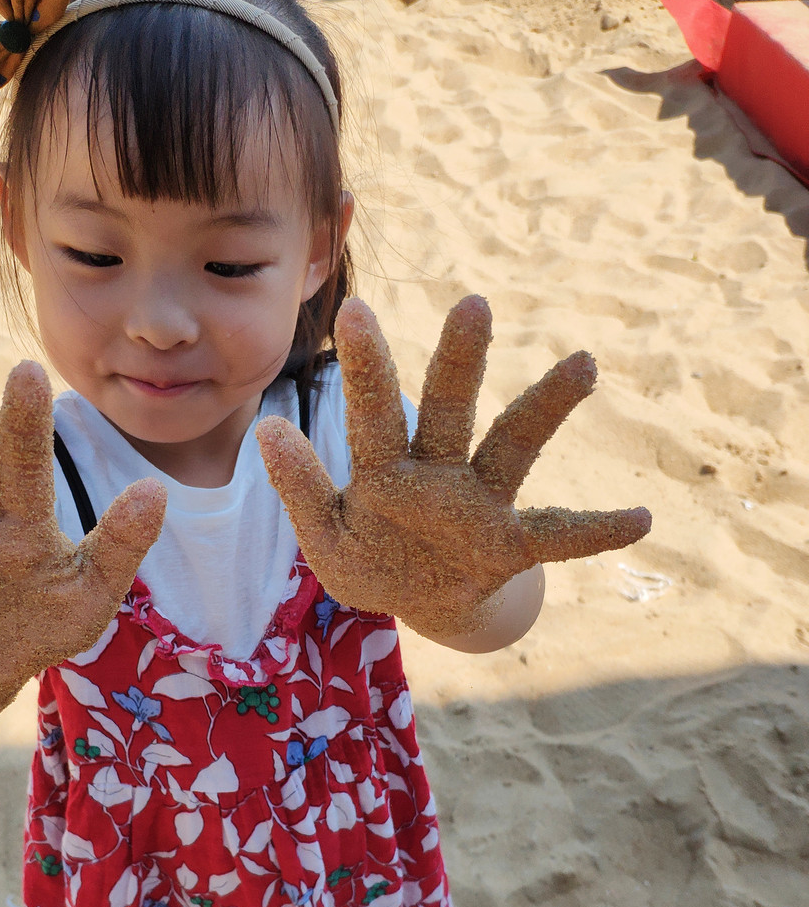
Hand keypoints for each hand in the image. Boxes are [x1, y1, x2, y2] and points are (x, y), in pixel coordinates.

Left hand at [257, 297, 650, 643]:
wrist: (419, 601)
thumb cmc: (370, 559)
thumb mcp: (325, 536)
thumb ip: (301, 491)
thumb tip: (265, 429)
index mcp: (384, 468)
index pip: (372, 411)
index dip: (365, 366)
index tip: (353, 309)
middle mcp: (437, 471)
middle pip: (448, 408)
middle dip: (459, 361)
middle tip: (472, 304)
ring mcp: (478, 504)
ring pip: (512, 446)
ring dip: (544, 407)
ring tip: (583, 362)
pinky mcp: (508, 545)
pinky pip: (558, 536)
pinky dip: (597, 530)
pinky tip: (641, 519)